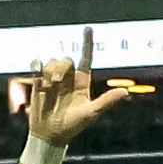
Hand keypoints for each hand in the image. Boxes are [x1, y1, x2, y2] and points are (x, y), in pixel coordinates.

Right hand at [23, 29, 147, 146]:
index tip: (88, 28)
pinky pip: (37, 65)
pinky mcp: (39, 82)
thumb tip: (125, 92)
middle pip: (66, 60)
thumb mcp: (91, 114)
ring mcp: (53, 80)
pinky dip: (37, 65)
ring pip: (52, 62)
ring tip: (47, 89)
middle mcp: (69, 78)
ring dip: (49, 72)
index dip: (87, 43)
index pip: (86, 58)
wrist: (50, 135)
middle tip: (57, 83)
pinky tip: (37, 70)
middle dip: (61, 68)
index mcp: (82, 82)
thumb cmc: (72, 126)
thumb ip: (106, 102)